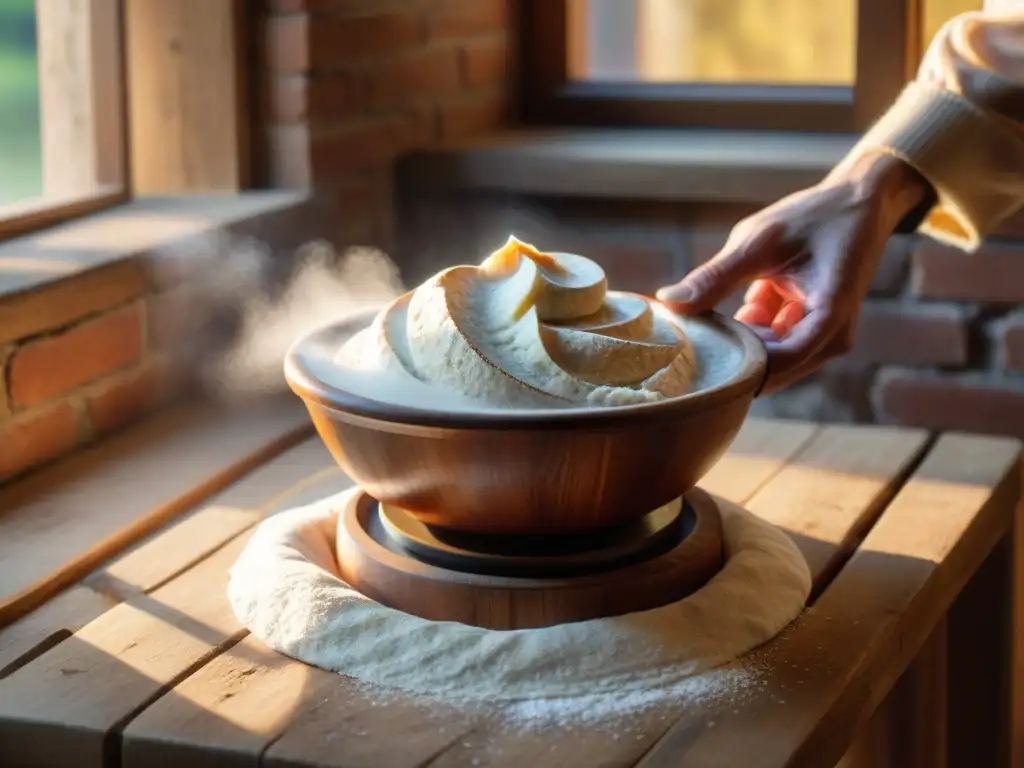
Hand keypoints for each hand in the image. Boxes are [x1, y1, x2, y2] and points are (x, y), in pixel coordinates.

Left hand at [656, 154, 930, 393]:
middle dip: (729, 357)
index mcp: (827, 318)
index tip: (690, 359)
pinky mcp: (807, 330)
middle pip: (770, 369)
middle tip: (680, 348)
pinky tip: (717, 312)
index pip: (777, 364)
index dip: (734, 366)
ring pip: (766, 358)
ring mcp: (821, 337)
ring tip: (695, 326)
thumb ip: (715, 276)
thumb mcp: (759, 241)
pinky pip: (769, 341)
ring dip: (734, 341)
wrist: (858, 202)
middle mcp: (830, 338)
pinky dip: (744, 327)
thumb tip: (666, 302)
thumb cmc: (815, 216)